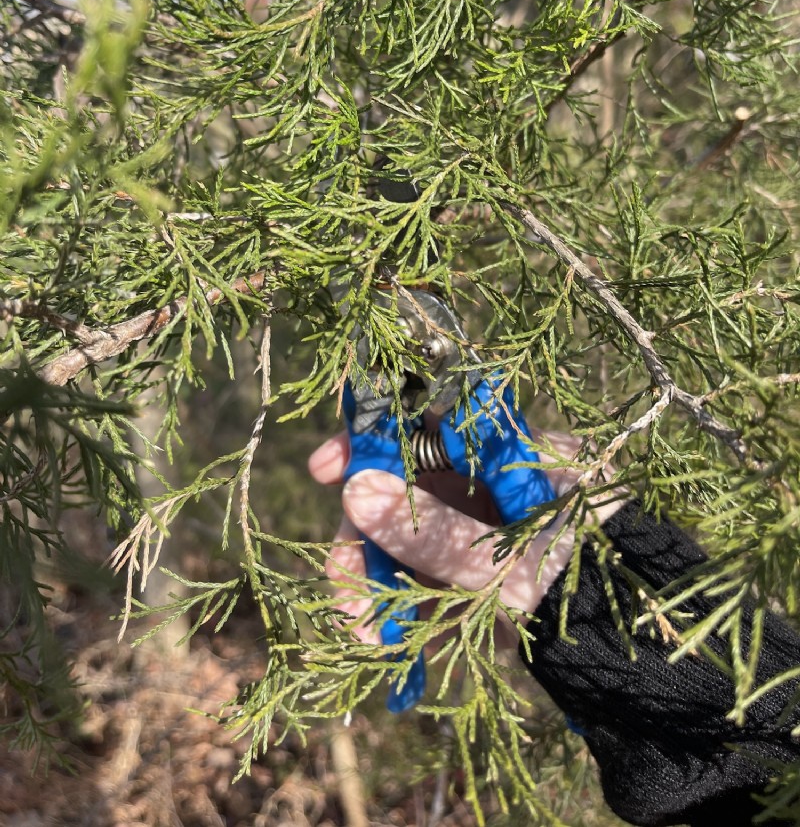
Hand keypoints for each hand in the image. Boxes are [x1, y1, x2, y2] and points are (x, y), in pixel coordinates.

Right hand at [308, 427, 623, 647]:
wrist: (637, 661)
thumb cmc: (586, 596)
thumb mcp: (507, 569)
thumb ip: (433, 534)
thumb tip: (354, 491)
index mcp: (512, 458)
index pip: (432, 419)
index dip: (373, 436)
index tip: (324, 468)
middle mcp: (491, 483)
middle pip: (402, 486)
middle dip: (364, 540)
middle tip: (342, 591)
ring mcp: (481, 526)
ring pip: (403, 535)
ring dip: (375, 585)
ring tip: (369, 641)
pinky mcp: (473, 569)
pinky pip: (421, 573)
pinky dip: (403, 606)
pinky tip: (398, 648)